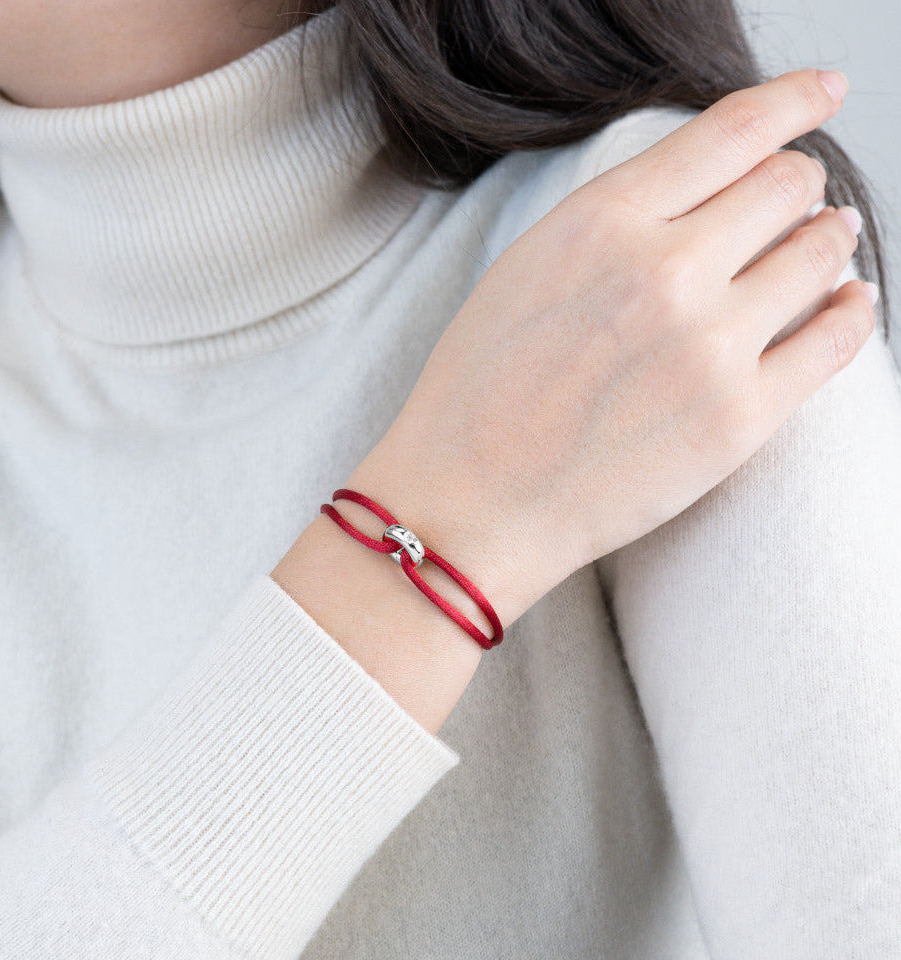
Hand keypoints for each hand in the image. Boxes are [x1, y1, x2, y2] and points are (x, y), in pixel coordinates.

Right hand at [347, 69, 874, 625]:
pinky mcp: (739, 418)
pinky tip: (844, 305)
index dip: (793, 101)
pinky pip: (837, 338)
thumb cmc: (477, 396)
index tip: (822, 94)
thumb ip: (615, 221)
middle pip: (787, 185)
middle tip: (793, 202)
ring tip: (816, 249)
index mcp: (599, 223)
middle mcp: (662, 271)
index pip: (734, 130)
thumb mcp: (525, 271)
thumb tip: (714, 192)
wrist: (466, 508)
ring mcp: (708, 346)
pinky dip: (850, 310)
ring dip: (824, 241)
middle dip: (796, 186)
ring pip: (820, 252)